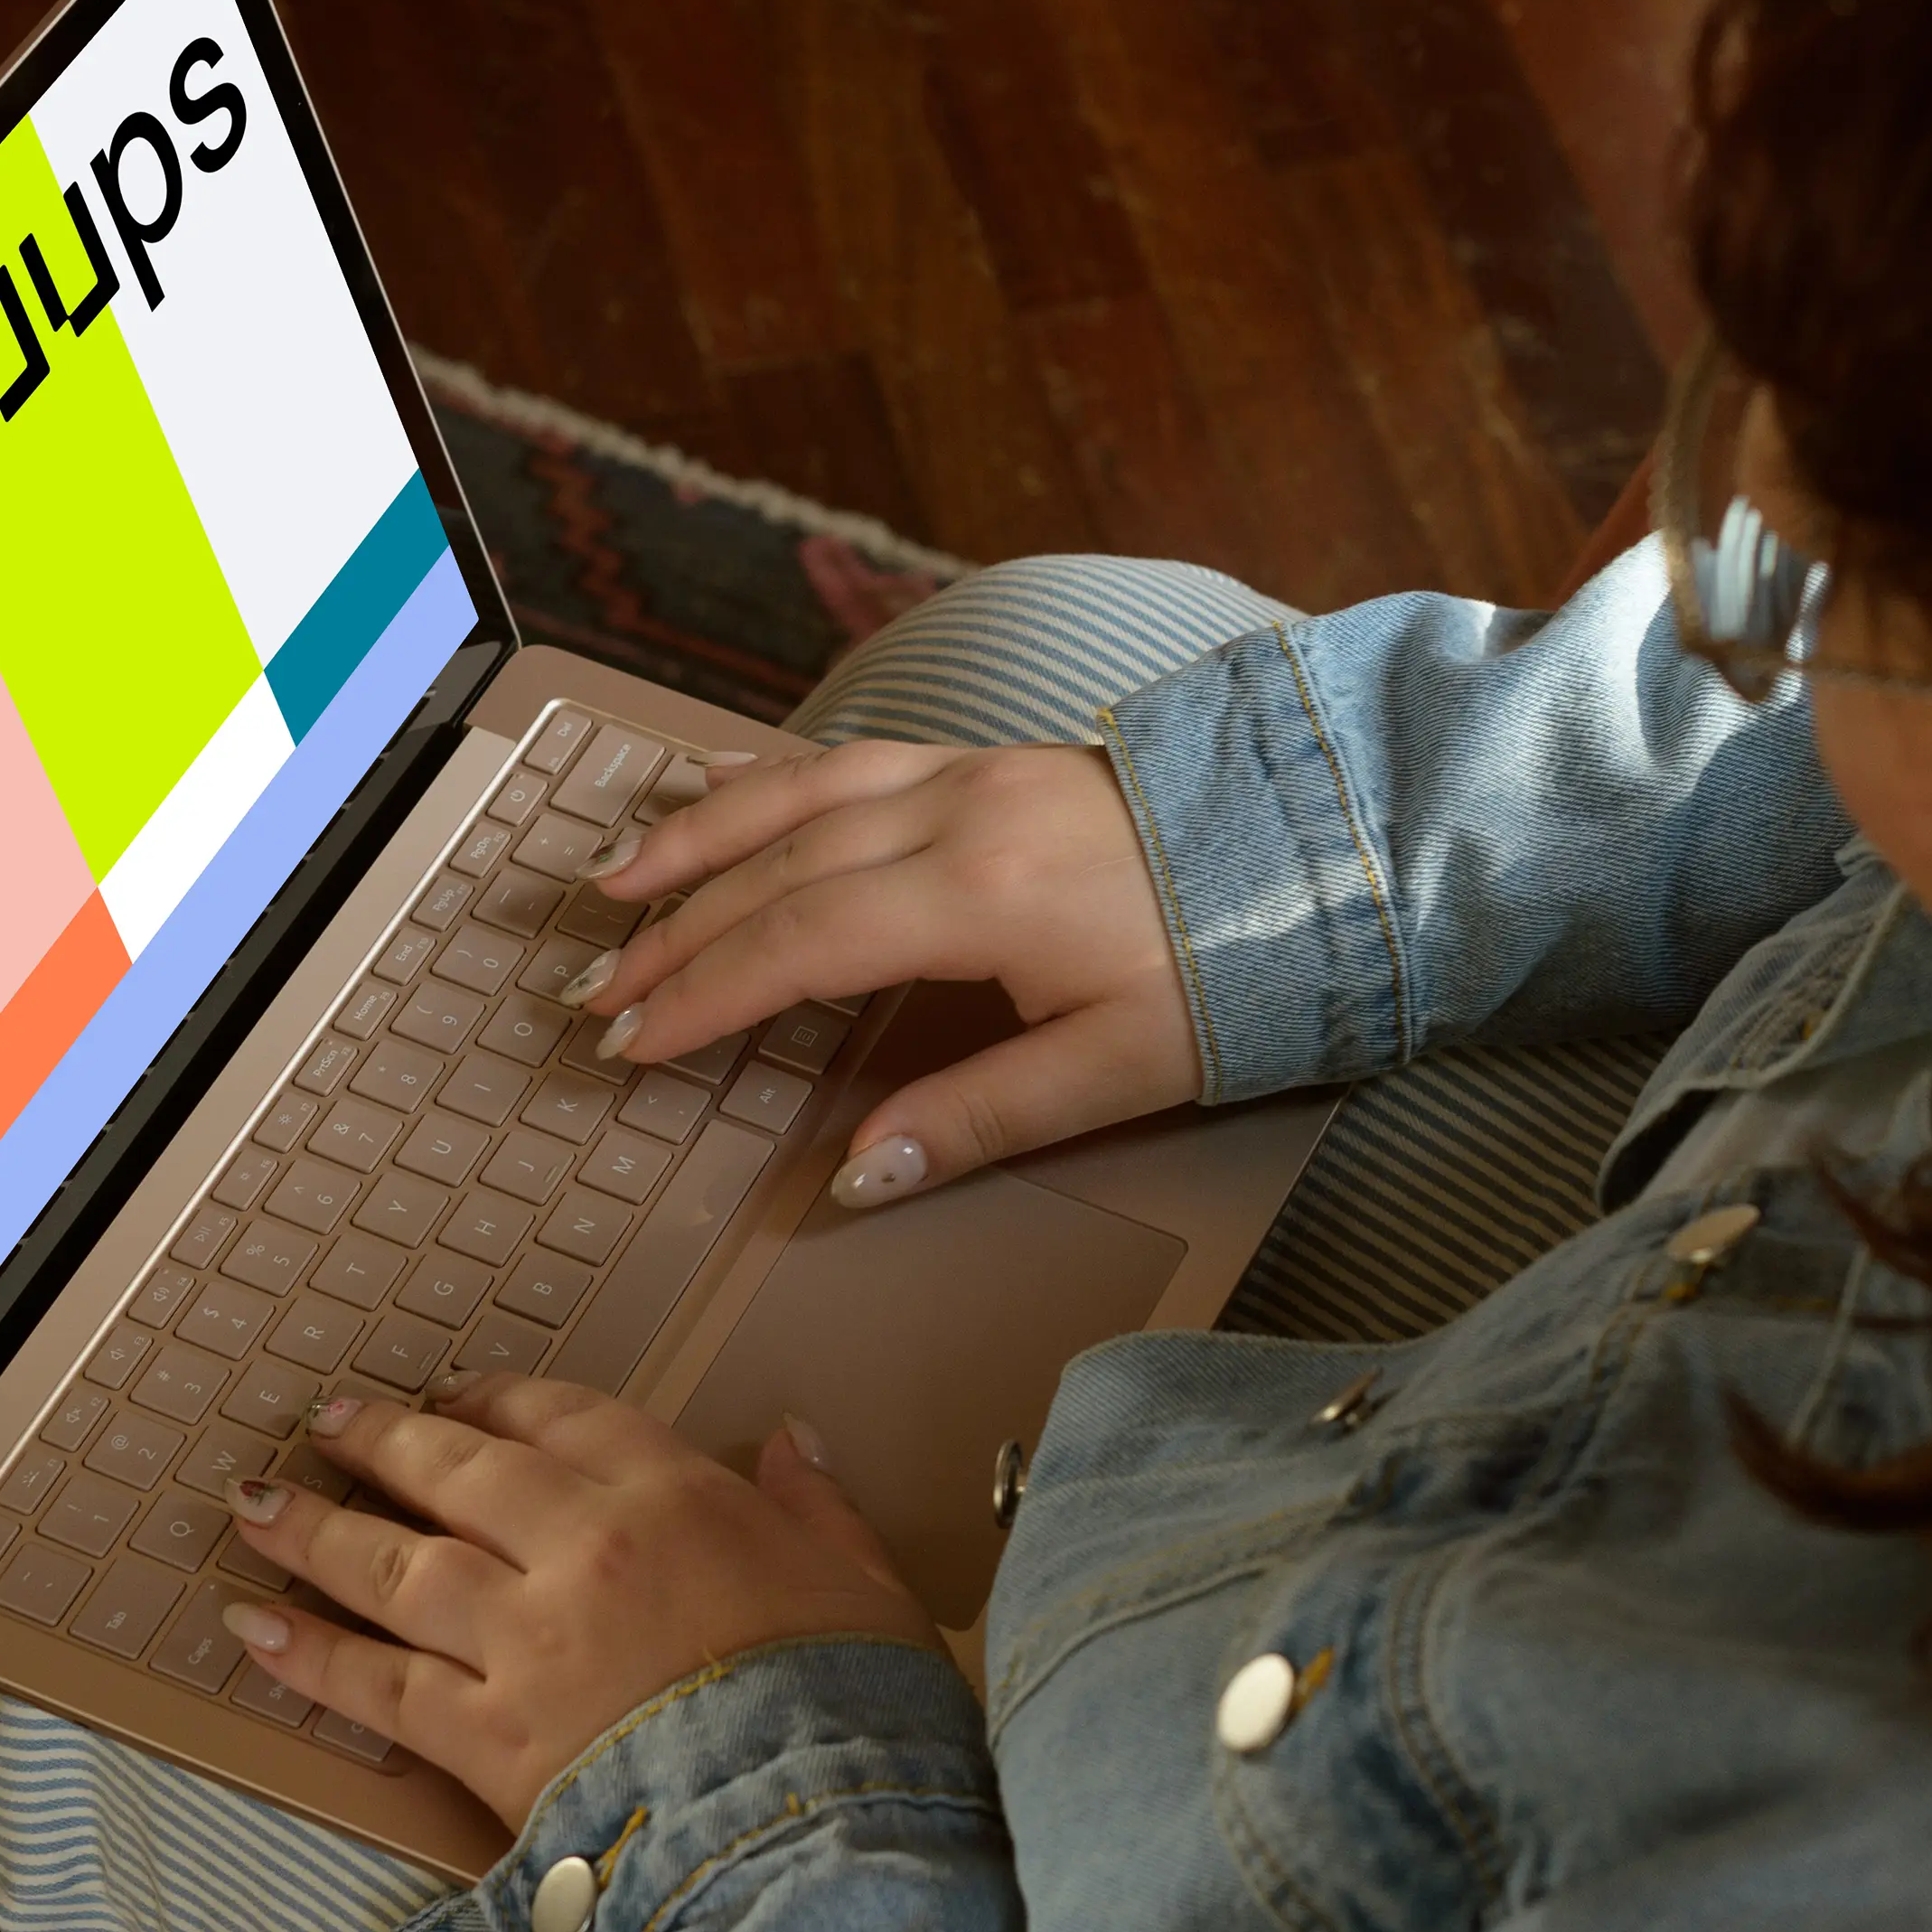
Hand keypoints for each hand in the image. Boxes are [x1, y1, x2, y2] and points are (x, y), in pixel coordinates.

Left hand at [208, 1378, 940, 1828]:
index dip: (498, 1401)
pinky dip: (309, 1655)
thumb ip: (822, 1509)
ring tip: (255, 1503)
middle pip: (460, 1476)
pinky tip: (251, 1628)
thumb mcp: (868, 1591)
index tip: (454, 1394)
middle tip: (328, 1421)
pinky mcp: (487, 1740)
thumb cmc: (857, 1715)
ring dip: (316, 1531)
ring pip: (397, 1566)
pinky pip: (378, 1687)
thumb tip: (792, 1441)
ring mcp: (524, 1643)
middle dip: (385, 1443)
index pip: (566, 1421)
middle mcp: (583, 1550)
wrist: (814, 1833)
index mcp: (677, 1500)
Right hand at [567, 742, 1194, 1206]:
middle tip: (597, 995)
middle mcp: (957, 814)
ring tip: (617, 883)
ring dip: (698, 842)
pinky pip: (851, 757)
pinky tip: (719, 786)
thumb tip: (858, 1175)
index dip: (703, 999)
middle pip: (777, 872)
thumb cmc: (1240, 968)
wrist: (1334, 848)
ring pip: (799, 797)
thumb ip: (978, 1118)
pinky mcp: (994, 759)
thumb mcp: (1119, 1069)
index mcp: (980, 895)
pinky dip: (770, 777)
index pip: (798, 946)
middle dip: (674, 934)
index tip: (632, 1046)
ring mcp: (972, 773)